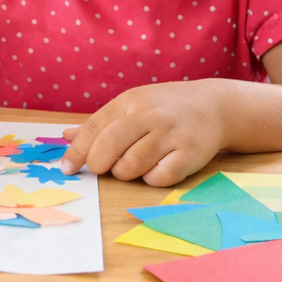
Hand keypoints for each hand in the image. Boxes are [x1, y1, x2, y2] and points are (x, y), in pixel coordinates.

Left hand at [59, 81, 229, 186]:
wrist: (215, 106)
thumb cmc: (165, 108)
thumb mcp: (132, 105)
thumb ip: (101, 123)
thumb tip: (65, 136)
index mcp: (129, 102)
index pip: (94, 128)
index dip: (76, 151)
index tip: (67, 168)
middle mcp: (148, 116)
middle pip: (109, 145)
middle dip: (99, 164)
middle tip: (102, 169)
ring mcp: (170, 134)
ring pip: (132, 165)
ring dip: (125, 173)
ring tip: (132, 166)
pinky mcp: (189, 153)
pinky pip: (160, 177)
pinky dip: (151, 179)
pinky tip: (156, 169)